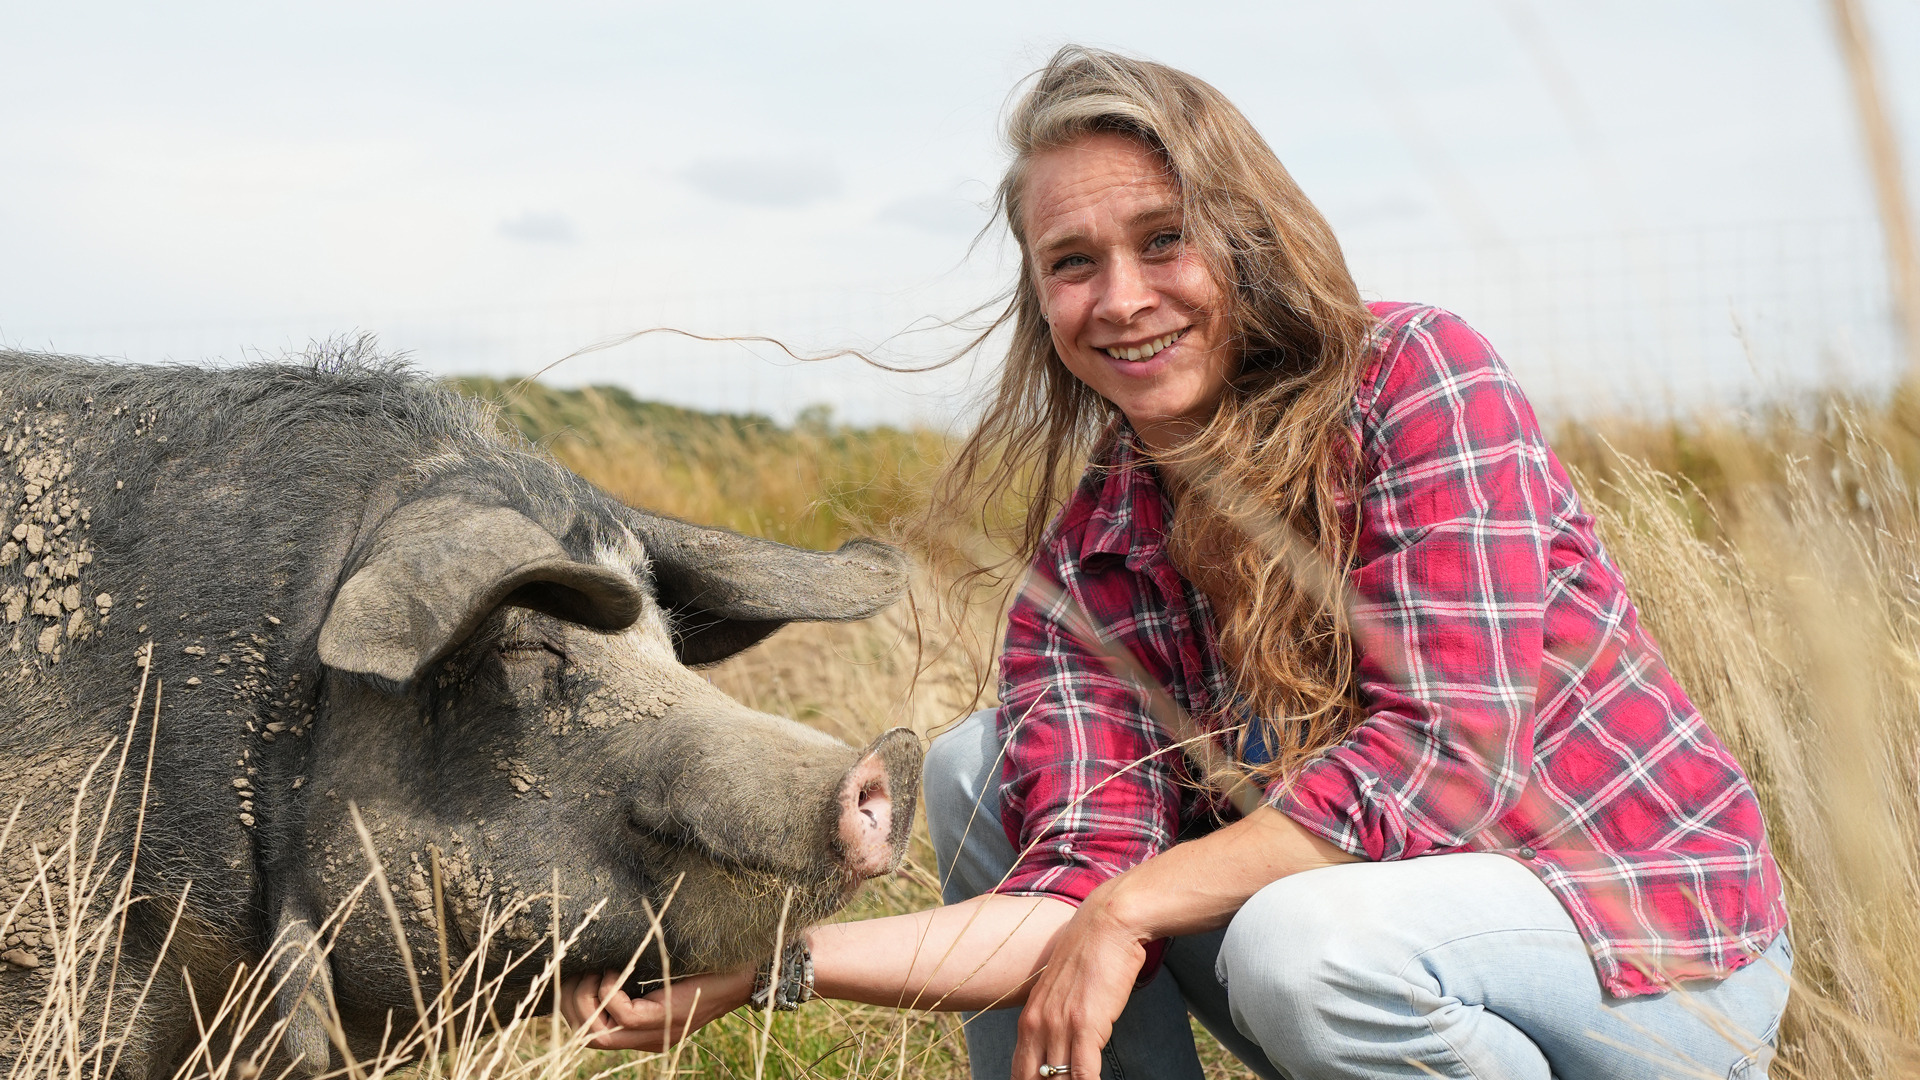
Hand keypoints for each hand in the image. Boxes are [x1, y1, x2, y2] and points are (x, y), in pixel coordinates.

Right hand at [560, 968, 753, 1050]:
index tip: (574, 977)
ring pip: (598, 1033)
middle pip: (589, 1038)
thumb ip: (636, 977)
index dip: (572, 1009)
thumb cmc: (707, 964)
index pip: (592, 1035)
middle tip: (576, 974)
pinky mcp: (667, 1018)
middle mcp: (649, 1039)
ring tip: (593, 972)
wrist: (747, 969)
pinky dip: (609, 991)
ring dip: (585, 999)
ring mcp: (658, 1032)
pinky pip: (622, 1014)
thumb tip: (598, 956)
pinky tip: (617, 969)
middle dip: (571, 1006)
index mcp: (647, 1032)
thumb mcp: (663, 973)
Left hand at [1010, 883, 1146, 1079]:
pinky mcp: (1085, 1026)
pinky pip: (1083, 1075)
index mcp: (1029, 1018)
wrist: (1107, 924)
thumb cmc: (1091, 955)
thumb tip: (1059, 1044)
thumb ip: (1054, 1017)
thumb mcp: (1060, 990)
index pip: (1020, 1071)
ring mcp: (1059, 1026)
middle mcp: (1037, 1025)